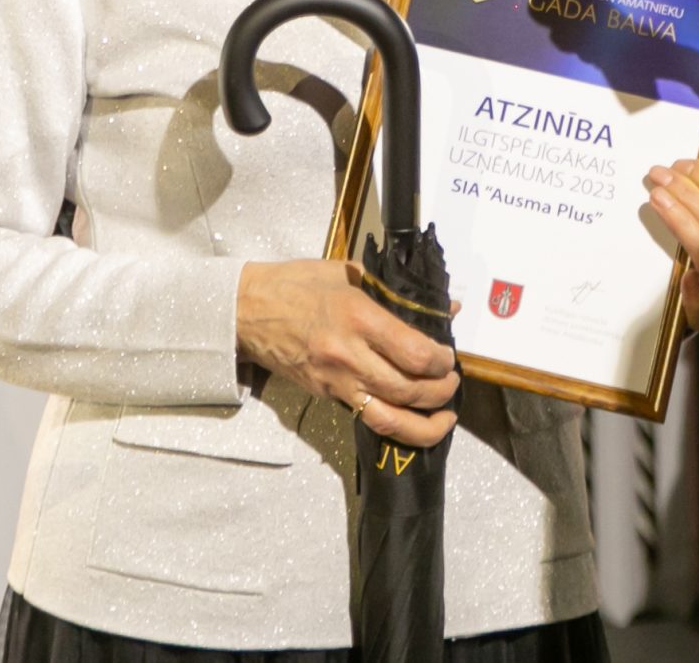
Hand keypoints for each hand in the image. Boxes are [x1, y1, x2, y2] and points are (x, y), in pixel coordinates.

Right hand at [236, 260, 459, 447]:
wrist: (246, 311)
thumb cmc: (296, 284)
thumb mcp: (348, 272)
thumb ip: (397, 290)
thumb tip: (444, 305)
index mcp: (358, 317)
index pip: (413, 353)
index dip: (441, 362)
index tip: (449, 357)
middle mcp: (348, 355)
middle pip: (407, 389)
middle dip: (440, 392)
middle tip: (452, 383)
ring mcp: (336, 381)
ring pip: (389, 417)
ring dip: (423, 424)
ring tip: (443, 416)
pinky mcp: (326, 396)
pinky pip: (367, 418)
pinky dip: (395, 425)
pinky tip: (413, 420)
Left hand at [643, 159, 698, 332]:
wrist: (674, 312)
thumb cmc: (683, 254)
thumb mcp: (697, 221)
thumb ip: (696, 198)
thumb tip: (676, 167)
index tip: (681, 164)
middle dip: (689, 193)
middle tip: (658, 176)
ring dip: (682, 221)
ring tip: (655, 199)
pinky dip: (697, 294)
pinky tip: (685, 278)